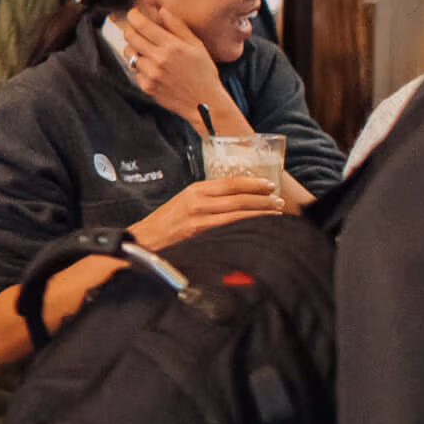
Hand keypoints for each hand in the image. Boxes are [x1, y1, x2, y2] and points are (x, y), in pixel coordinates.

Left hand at [116, 8, 235, 133]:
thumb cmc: (204, 72)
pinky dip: (140, 66)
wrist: (204, 103)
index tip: (133, 14)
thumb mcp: (197, 46)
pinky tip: (152, 66)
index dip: (134, 17)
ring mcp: (151, 74)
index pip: (143, 26)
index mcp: (172, 46)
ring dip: (134, 48)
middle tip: (135, 29)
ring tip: (145, 49)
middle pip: (131, 37)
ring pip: (130, 54)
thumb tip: (162, 10)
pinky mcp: (146, 86)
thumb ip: (178, 27)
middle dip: (130, 30)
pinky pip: (135, 70)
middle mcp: (159, 59)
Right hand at [129, 178, 283, 250]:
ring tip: (276, 212)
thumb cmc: (165, 223)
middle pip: (237, 197)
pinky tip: (259, 226)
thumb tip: (236, 198)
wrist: (144, 240)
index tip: (269, 185)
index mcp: (194, 190)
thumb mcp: (184, 202)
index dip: (252, 183)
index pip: (230, 183)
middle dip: (262, 199)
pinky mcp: (200, 233)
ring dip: (260, 212)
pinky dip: (248, 225)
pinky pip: (230, 227)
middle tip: (279, 200)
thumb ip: (206, 199)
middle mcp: (197, 201)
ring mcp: (199, 217)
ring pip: (237, 212)